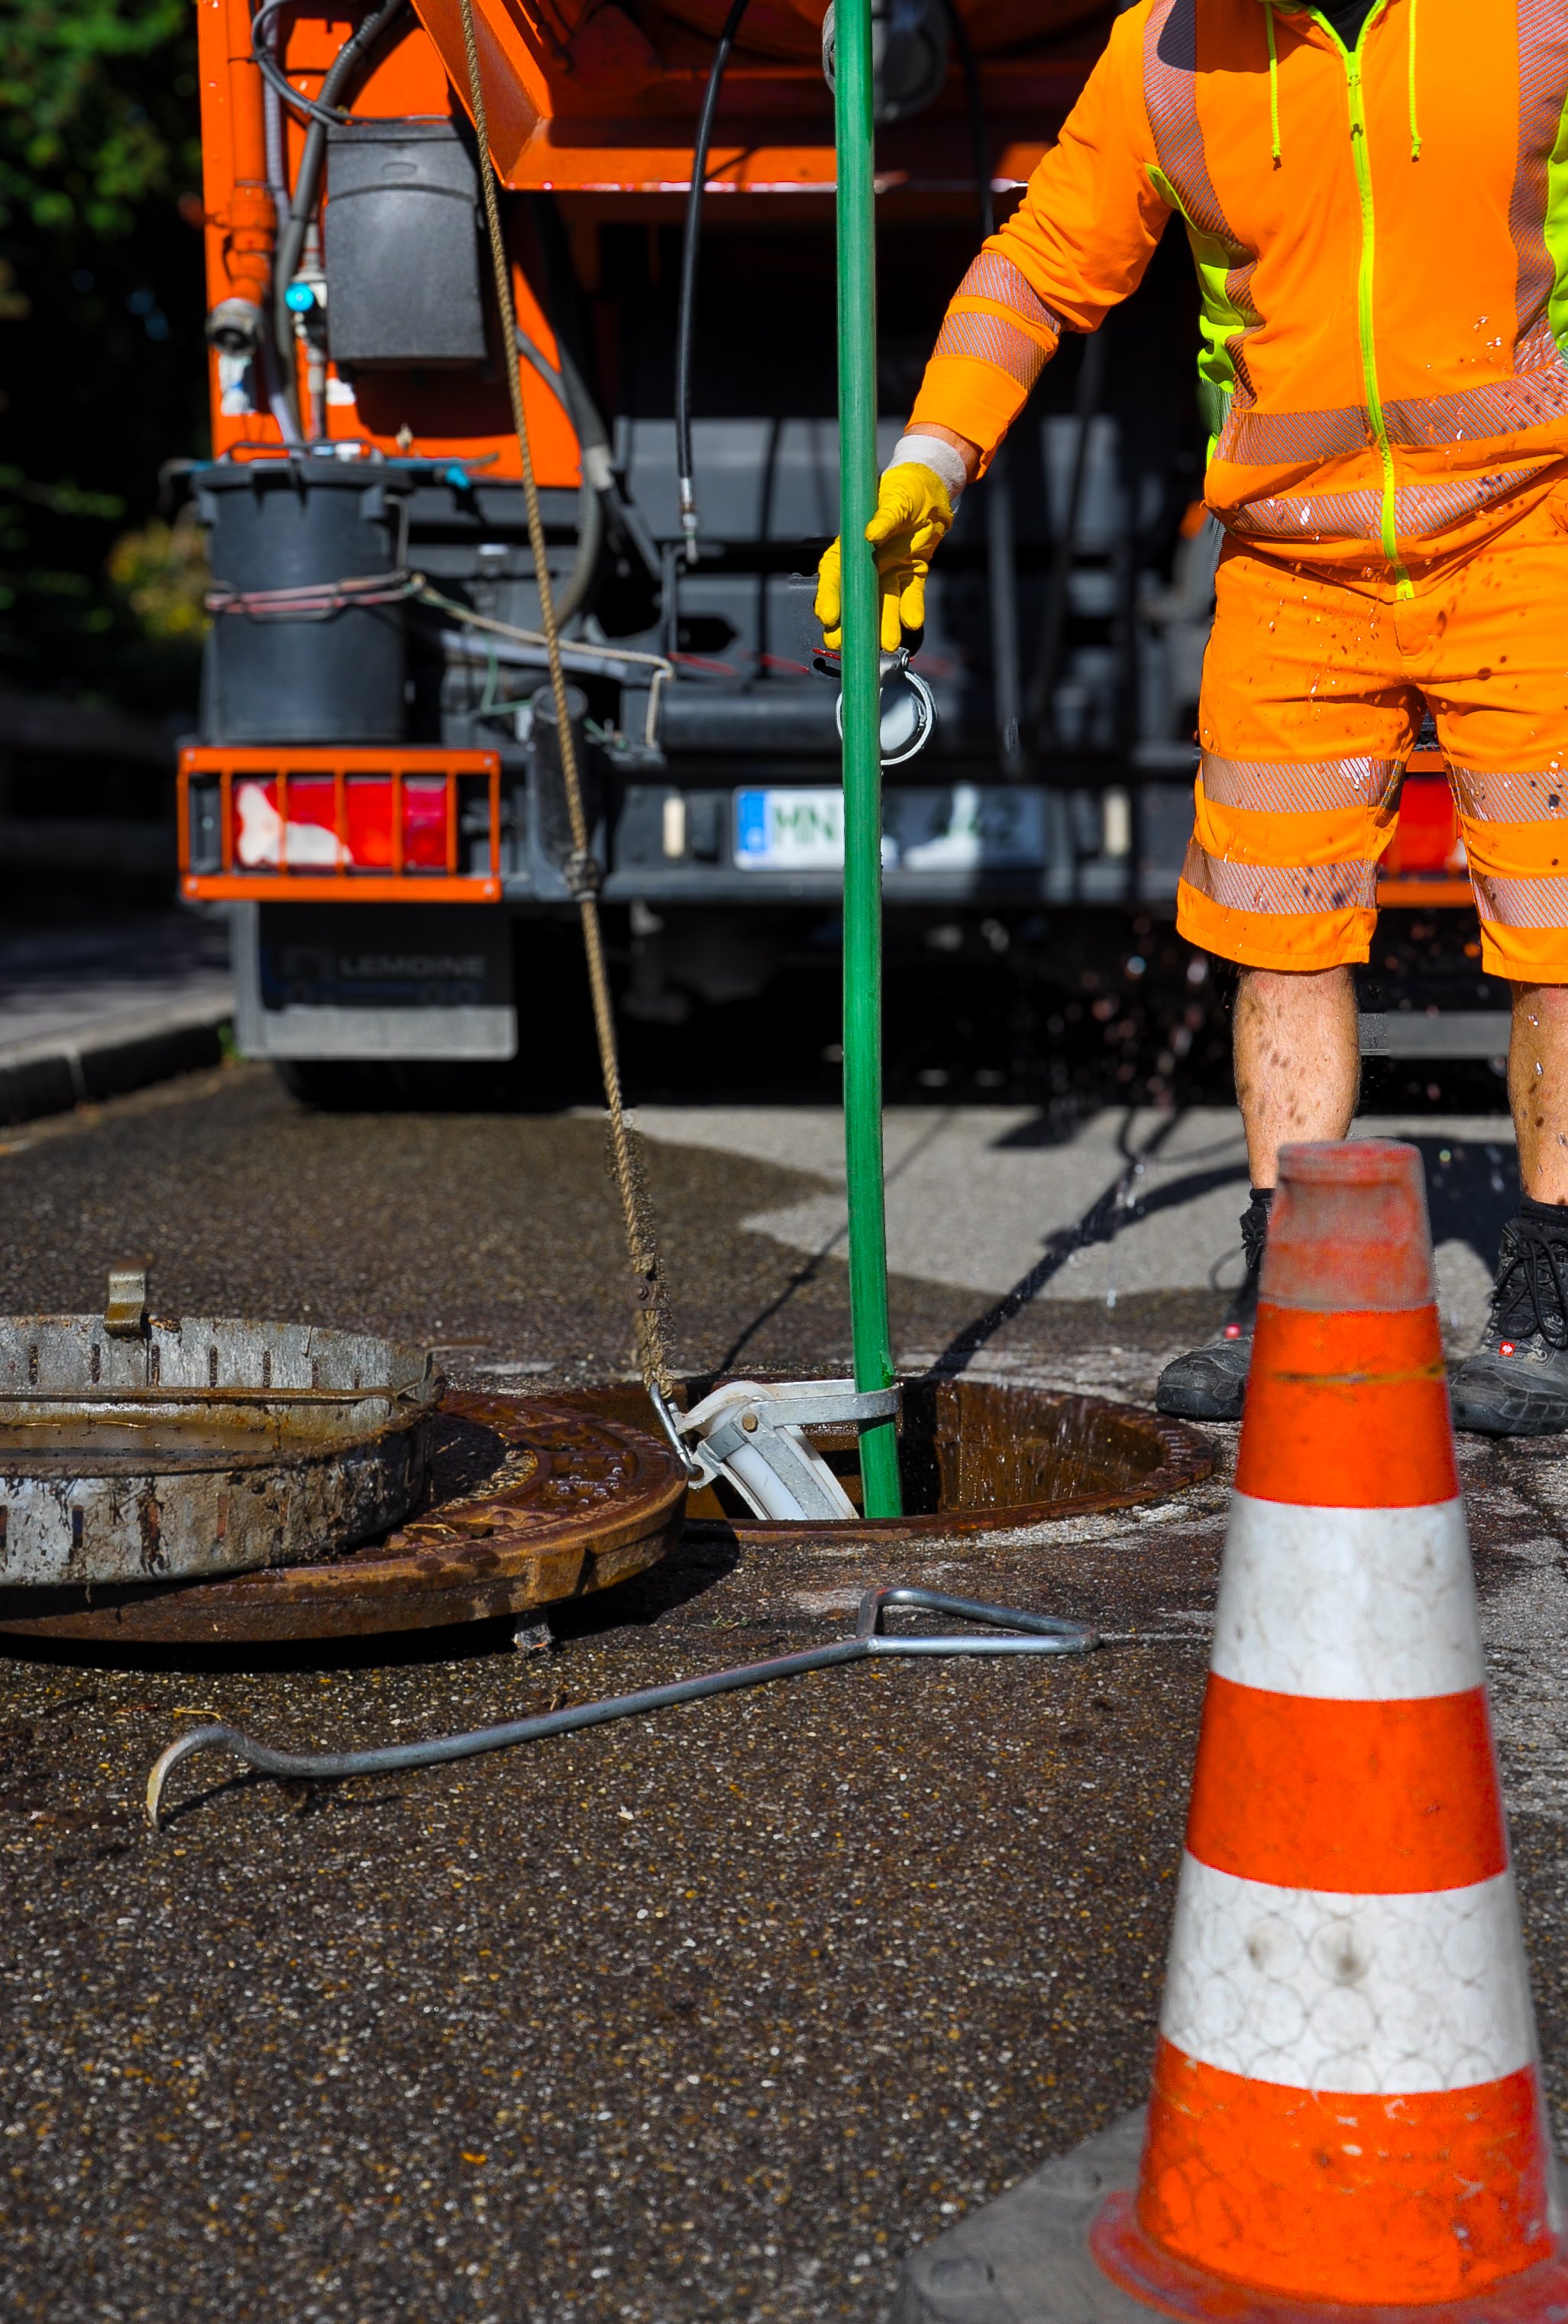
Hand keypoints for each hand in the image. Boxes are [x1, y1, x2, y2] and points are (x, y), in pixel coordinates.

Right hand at [814, 460, 956, 650]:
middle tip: (846, 646)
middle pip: (855, 599)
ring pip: (884, 604)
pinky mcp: (911, 575)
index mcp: (852, 546)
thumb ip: (883, 518)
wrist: (931, 492)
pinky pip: (910, 596)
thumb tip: (870, 535)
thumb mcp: (894, 500)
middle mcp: (868, 564)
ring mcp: (889, 572)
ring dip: (885, 625)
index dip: (829, 597)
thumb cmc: (904, 490)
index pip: (835, 576)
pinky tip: (911, 623)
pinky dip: (911, 610)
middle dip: (851, 623)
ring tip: (888, 644)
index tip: (828, 617)